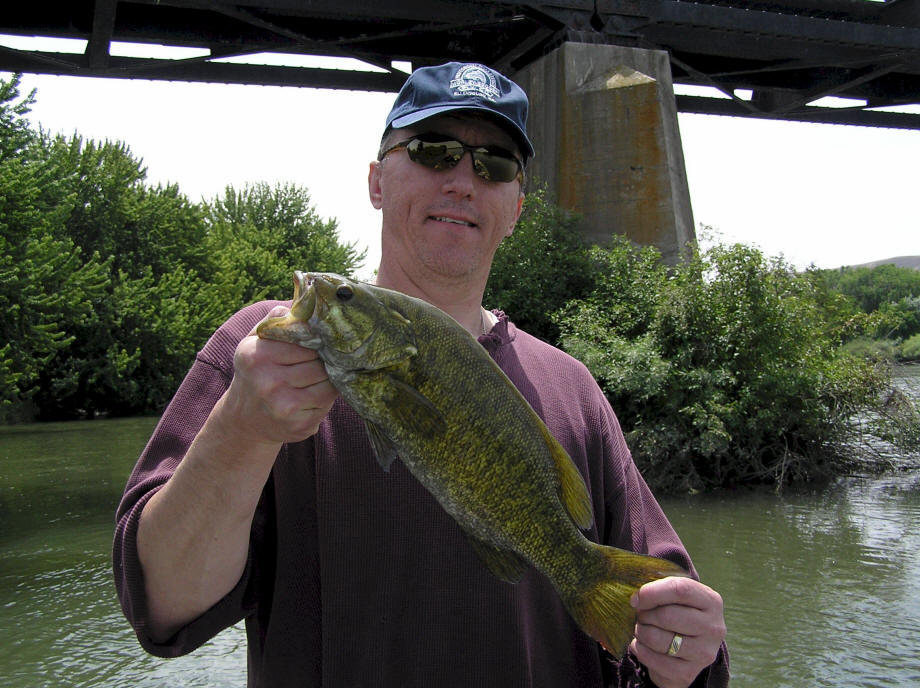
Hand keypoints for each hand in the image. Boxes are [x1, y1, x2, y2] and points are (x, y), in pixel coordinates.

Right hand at [219, 306, 338, 445]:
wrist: (243, 421)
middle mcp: (268, 381)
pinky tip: (314, 395)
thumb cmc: (255, 372)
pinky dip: (327, 398)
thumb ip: (276, 320)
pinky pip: (328, 403)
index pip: (305, 340)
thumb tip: (304, 297)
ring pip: (328, 383)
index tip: (321, 340)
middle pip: (319, 362)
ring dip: (330, 378)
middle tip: (324, 359)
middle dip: (325, 360)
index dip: (317, 340)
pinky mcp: (299, 425)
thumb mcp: (254, 342)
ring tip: (319, 376)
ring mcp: (284, 406)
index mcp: (257, 356)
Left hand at [629, 576, 725, 687]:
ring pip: (659, 639)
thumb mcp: (676, 596)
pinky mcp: (689, 673)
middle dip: (645, 615)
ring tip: (641, 629)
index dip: (652, 592)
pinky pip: (655, 661)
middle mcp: (713, 627)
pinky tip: (641, 645)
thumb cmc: (678, 612)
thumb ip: (659, 590)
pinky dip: (641, 651)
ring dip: (641, 633)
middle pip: (667, 616)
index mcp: (711, 601)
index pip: (680, 590)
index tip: (637, 598)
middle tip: (640, 616)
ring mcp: (703, 652)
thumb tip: (636, 599)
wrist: (690, 647)